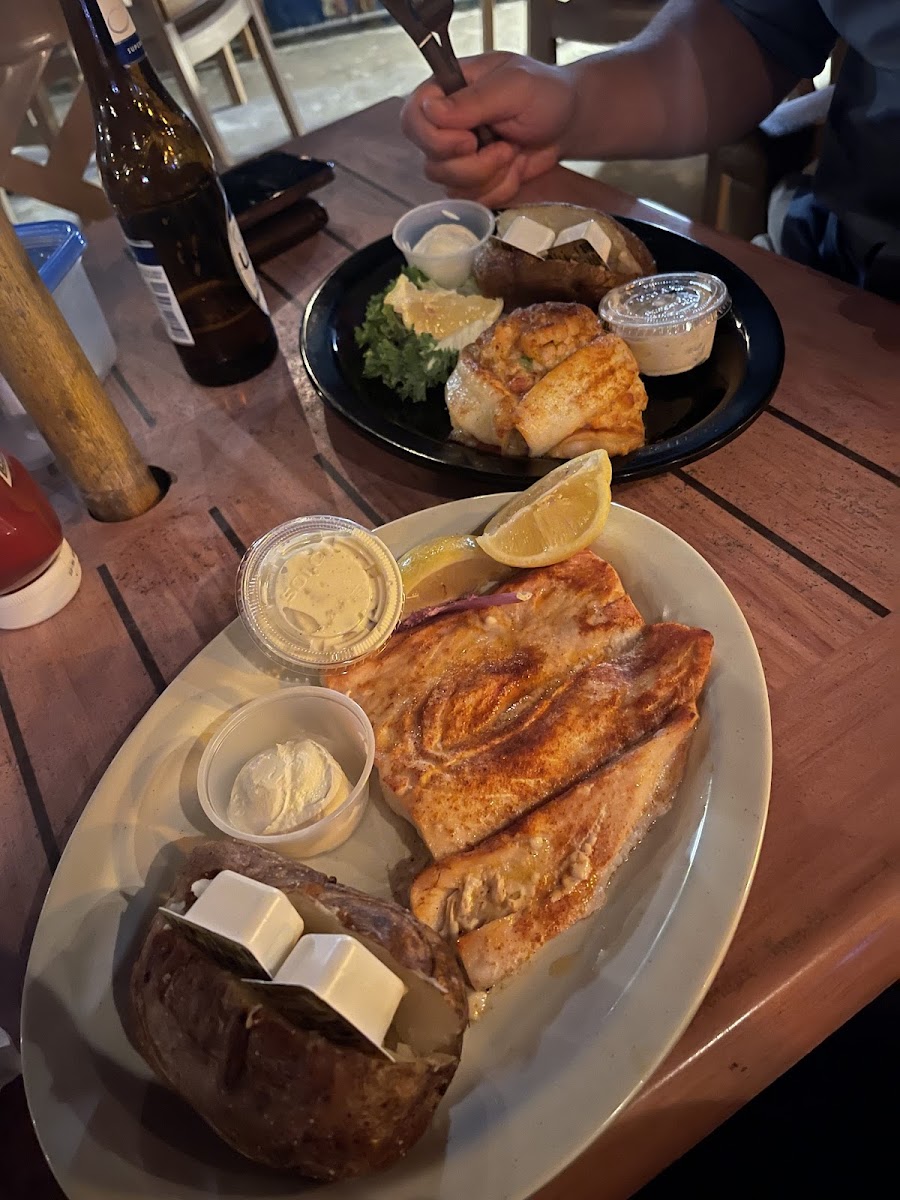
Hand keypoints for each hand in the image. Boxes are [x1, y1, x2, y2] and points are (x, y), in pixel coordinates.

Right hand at [400, 53, 576, 205]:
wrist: (568, 122)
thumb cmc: (545, 94)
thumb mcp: (514, 87)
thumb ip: (473, 100)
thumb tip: (431, 110)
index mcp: (444, 92)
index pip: (412, 120)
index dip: (436, 140)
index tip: (470, 140)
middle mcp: (444, 126)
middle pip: (431, 163)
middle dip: (473, 165)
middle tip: (505, 146)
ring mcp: (456, 157)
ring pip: (451, 186)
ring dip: (490, 177)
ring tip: (513, 152)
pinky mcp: (472, 181)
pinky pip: (472, 200)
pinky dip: (499, 190)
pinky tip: (515, 169)